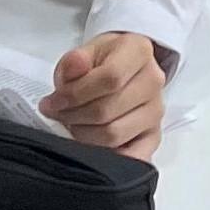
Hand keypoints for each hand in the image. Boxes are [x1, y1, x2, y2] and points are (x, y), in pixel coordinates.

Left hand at [45, 32, 169, 156]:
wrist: (121, 68)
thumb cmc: (101, 62)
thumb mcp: (84, 52)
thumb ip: (75, 61)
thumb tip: (74, 68)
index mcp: (139, 51)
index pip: (110, 78)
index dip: (76, 94)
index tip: (54, 101)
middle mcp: (153, 80)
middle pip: (108, 109)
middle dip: (74, 116)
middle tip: (57, 114)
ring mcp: (156, 110)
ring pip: (114, 134)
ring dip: (83, 135)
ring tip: (71, 125)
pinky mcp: (153, 135)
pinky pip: (133, 155)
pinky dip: (111, 158)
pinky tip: (93, 150)